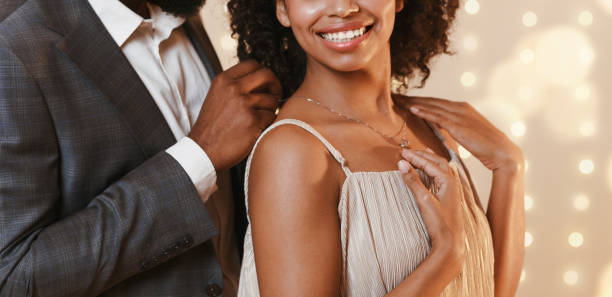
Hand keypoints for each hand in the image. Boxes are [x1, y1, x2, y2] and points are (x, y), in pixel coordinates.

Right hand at [189, 60, 281, 170]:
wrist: (203, 150)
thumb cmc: (212, 127)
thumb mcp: (218, 96)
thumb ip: (236, 85)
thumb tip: (263, 80)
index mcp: (223, 80)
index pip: (252, 64)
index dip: (264, 73)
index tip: (266, 84)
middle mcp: (233, 88)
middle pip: (267, 75)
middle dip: (275, 85)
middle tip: (276, 95)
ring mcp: (243, 104)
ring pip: (271, 99)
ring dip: (270, 110)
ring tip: (258, 120)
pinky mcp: (252, 120)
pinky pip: (271, 116)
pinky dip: (267, 123)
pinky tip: (255, 129)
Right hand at [398, 149, 464, 273]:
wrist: (451, 242)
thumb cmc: (440, 223)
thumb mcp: (424, 200)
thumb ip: (413, 181)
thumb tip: (402, 164)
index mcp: (448, 181)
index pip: (429, 163)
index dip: (415, 157)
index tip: (402, 152)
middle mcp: (453, 182)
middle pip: (437, 161)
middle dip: (422, 155)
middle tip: (408, 151)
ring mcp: (453, 188)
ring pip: (441, 167)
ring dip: (429, 159)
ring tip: (421, 153)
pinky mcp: (450, 195)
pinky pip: (443, 175)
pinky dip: (434, 168)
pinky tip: (432, 170)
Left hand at [401, 97, 523, 172]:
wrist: (501, 152)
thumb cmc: (484, 146)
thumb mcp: (465, 133)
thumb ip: (451, 127)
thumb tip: (438, 127)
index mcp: (461, 108)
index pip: (435, 102)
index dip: (418, 100)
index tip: (402, 99)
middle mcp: (459, 107)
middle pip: (430, 101)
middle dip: (411, 98)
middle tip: (393, 95)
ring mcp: (459, 114)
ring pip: (431, 106)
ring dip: (413, 102)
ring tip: (397, 100)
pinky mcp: (459, 125)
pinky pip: (438, 116)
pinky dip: (424, 112)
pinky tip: (411, 110)